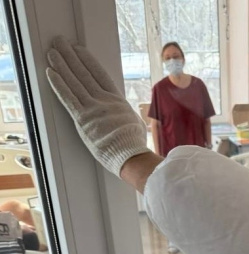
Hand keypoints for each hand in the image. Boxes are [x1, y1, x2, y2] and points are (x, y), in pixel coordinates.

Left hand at [46, 36, 150, 176]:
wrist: (130, 154)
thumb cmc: (134, 144)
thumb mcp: (136, 124)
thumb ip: (127, 116)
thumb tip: (130, 118)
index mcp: (117, 101)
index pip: (100, 75)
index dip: (88, 61)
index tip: (79, 50)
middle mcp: (103, 101)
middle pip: (84, 74)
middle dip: (71, 56)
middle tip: (60, 42)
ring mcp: (92, 108)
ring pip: (74, 82)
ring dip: (61, 65)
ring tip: (52, 52)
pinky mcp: (82, 119)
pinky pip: (68, 98)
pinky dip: (58, 85)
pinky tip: (50, 72)